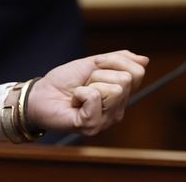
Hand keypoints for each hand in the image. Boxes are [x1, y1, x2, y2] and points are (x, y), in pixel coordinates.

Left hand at [27, 50, 147, 136]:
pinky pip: (95, 98)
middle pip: (126, 80)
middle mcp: (118, 110)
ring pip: (114, 89)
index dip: (113, 61)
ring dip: (90, 84)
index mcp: (121, 95)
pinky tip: (74, 102)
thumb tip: (145, 60)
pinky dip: (80, 93)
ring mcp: (106, 120)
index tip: (95, 65)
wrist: (40, 93)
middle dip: (100, 74)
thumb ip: (118, 60)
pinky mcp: (92, 126)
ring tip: (78, 94)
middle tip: (84, 83)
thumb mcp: (92, 64)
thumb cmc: (64, 80)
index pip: (137, 72)